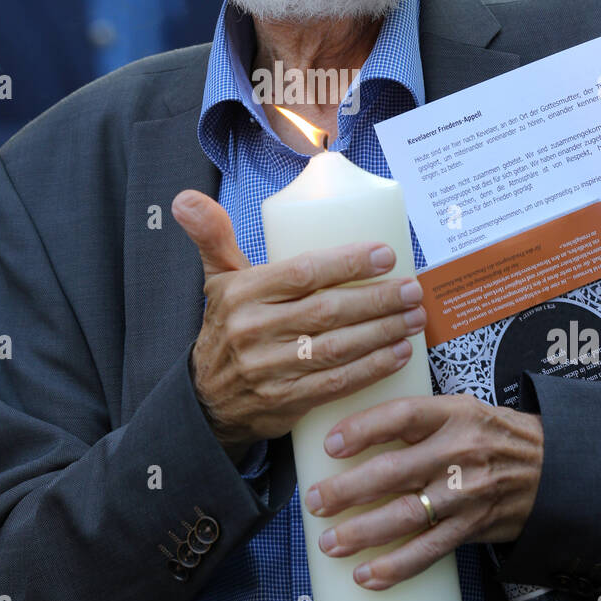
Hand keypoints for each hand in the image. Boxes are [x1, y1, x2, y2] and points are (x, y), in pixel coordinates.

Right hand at [170, 190, 427, 449]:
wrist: (206, 399)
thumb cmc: (227, 327)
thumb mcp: (218, 279)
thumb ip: (213, 236)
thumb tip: (185, 198)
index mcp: (242, 293)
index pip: (303, 272)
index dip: (348, 263)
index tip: (386, 255)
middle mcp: (253, 331)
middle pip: (328, 311)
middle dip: (377, 299)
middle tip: (413, 288)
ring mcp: (269, 369)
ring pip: (337, 347)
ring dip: (383, 332)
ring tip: (414, 317)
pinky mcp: (285, 402)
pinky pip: (336, 383)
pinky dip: (371, 368)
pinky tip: (398, 353)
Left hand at [303, 392, 543, 588]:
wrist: (551, 468)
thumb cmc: (493, 435)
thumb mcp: (461, 409)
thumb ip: (416, 418)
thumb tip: (353, 429)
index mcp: (453, 414)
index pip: (402, 417)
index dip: (363, 429)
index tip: (330, 445)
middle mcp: (459, 453)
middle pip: (394, 472)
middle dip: (347, 490)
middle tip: (314, 501)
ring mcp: (466, 494)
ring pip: (407, 516)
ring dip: (362, 533)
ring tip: (329, 542)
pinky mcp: (472, 528)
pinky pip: (429, 551)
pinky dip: (396, 567)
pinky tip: (367, 575)